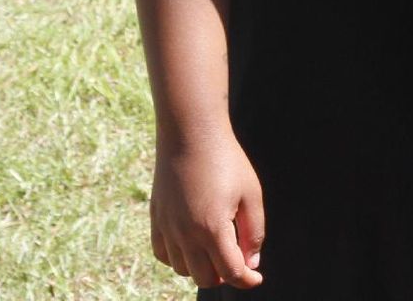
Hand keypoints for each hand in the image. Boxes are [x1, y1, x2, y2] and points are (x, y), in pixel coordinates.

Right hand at [149, 133, 265, 289]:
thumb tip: (251, 263)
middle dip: (224, 275)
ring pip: (182, 269)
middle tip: (238, 260)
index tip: (256, 277)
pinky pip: (163, 254)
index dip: (247, 279)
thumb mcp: (251, 194)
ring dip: (201, 267)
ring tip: (217, 249)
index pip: (231, 272)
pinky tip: (192, 244)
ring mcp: (167, 227)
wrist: (190, 133)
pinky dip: (178, 258)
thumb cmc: (226, 160)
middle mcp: (185, 233)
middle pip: (204, 278)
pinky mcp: (156, 218)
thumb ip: (254, 232)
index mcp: (212, 228)